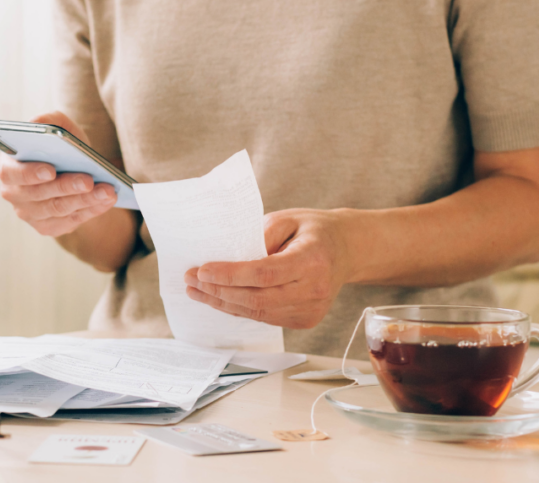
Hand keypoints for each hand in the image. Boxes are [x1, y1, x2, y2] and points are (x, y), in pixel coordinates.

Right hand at [0, 111, 117, 236]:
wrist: (73, 173)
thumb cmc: (61, 149)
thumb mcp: (59, 130)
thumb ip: (49, 121)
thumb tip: (38, 123)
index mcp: (9, 165)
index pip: (12, 172)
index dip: (30, 173)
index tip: (51, 170)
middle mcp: (14, 193)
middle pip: (40, 194)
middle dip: (67, 187)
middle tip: (89, 181)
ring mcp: (29, 213)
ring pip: (58, 209)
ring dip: (85, 200)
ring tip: (107, 190)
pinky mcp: (47, 227)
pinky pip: (70, 221)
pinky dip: (92, 210)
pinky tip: (107, 200)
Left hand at [184, 209, 352, 328]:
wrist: (348, 249)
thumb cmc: (314, 230)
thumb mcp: (287, 219)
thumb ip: (259, 236)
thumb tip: (227, 258)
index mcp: (313, 261)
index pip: (264, 274)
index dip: (230, 275)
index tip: (201, 270)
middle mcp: (314, 291)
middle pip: (257, 299)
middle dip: (218, 292)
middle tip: (190, 280)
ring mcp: (311, 310)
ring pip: (258, 313)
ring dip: (222, 303)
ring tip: (196, 291)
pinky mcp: (304, 320)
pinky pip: (264, 317)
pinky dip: (239, 308)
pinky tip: (218, 298)